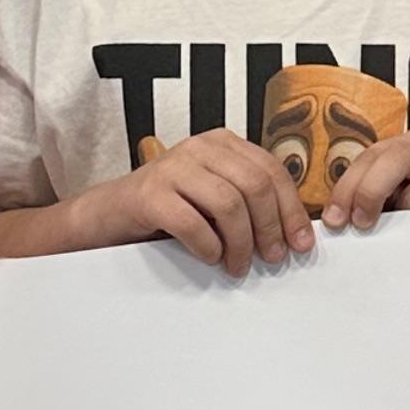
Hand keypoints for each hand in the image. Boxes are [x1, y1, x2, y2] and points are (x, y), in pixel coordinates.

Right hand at [90, 130, 311, 276]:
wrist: (108, 214)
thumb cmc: (168, 209)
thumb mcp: (214, 197)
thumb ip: (248, 202)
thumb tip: (292, 235)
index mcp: (222, 143)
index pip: (272, 171)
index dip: (291, 209)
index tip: (301, 243)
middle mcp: (200, 147)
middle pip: (255, 185)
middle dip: (270, 228)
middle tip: (271, 258)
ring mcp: (173, 167)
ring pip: (229, 203)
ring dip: (240, 243)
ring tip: (237, 266)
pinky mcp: (150, 194)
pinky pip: (192, 222)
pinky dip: (207, 246)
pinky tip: (209, 257)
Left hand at [319, 126, 409, 229]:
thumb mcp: (399, 199)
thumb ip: (372, 200)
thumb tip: (337, 222)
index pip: (373, 155)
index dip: (349, 186)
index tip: (335, 219)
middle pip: (397, 158)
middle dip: (370, 191)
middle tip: (360, 223)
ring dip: (405, 222)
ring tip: (408, 237)